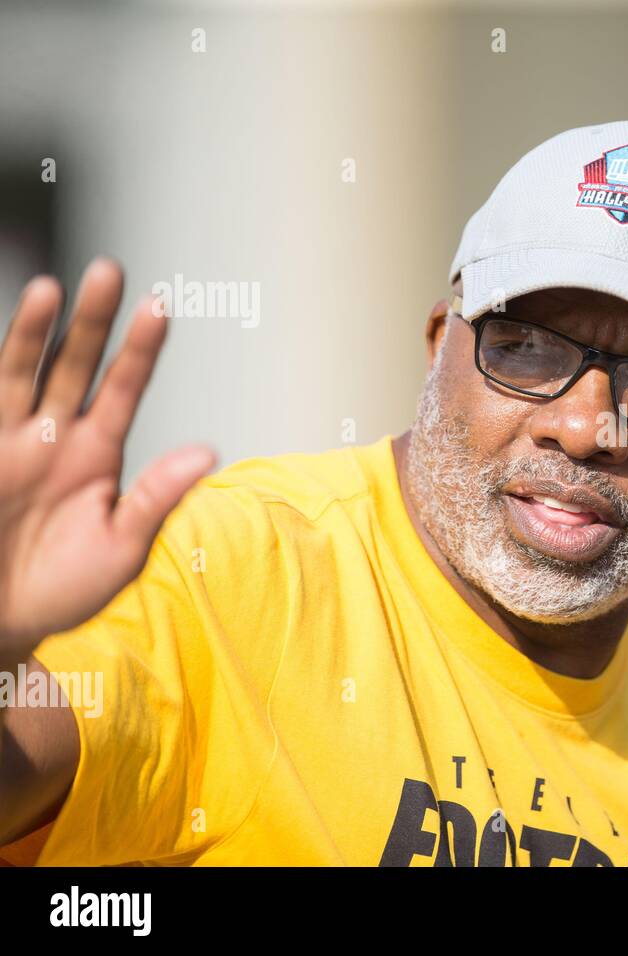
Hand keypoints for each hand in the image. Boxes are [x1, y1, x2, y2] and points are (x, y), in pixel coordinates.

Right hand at [0, 258, 214, 660]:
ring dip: (34, 331)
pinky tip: (6, 344)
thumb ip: (158, 497)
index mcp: (98, 452)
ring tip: (50, 289)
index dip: (140, 349)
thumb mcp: (122, 547)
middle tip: (110, 271)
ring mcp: (7, 441)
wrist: (2, 624)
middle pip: (75, 364)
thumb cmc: (67, 588)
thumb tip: (208, 451)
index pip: (124, 388)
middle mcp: (53, 435)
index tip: (161, 306)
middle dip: (92, 319)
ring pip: (22, 372)